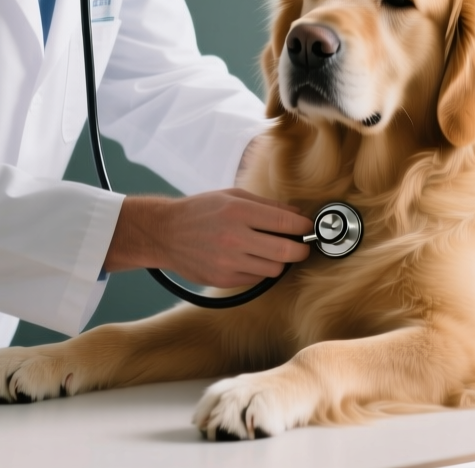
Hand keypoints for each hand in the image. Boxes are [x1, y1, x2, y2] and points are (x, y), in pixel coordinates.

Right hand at [105, 189, 312, 287]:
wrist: (166, 233)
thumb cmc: (201, 210)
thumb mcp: (233, 196)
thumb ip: (267, 205)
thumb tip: (298, 214)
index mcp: (239, 211)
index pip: (286, 222)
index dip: (304, 227)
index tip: (308, 228)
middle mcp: (235, 237)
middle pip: (287, 251)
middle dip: (301, 249)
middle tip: (301, 245)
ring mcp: (229, 261)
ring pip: (275, 269)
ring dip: (280, 260)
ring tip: (272, 250)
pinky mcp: (223, 278)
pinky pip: (257, 279)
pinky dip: (260, 270)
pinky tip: (252, 258)